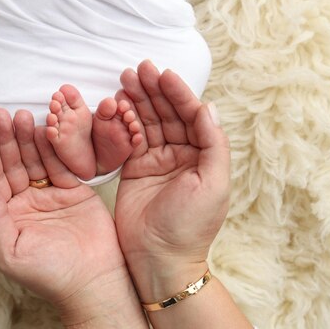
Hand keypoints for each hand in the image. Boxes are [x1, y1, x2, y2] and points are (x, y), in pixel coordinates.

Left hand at [0, 108, 127, 316]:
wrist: (93, 280)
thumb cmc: (48, 273)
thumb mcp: (10, 250)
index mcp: (6, 214)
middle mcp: (25, 200)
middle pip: (13, 162)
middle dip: (7, 138)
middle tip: (3, 113)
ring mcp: (49, 194)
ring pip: (35, 159)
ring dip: (28, 137)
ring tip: (23, 115)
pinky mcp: (73, 190)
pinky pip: (61, 164)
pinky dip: (53, 147)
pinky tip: (46, 129)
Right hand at [114, 60, 231, 299]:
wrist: (159, 259)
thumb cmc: (191, 226)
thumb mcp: (213, 184)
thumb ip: (213, 143)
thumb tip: (208, 106)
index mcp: (204, 155)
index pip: (192, 115)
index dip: (178, 93)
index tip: (162, 74)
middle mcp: (181, 154)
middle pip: (167, 113)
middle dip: (153, 90)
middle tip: (138, 69)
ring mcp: (157, 160)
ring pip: (147, 122)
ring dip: (137, 100)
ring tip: (124, 80)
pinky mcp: (134, 169)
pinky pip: (129, 139)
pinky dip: (123, 122)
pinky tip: (116, 105)